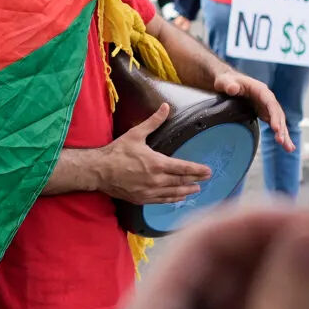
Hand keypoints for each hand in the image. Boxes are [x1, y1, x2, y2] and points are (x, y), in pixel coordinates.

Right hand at [92, 104, 212, 203]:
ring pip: (174, 193)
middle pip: (181, 181)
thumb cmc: (117, 152)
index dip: (197, 170)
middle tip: (207, 179)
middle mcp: (156, 180)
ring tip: (197, 190)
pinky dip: (173, 199)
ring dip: (187, 191)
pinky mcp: (142, 199)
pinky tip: (179, 198)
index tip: (208, 171)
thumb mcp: (136, 134)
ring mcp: (150, 191)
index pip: (183, 168)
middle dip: (196, 180)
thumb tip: (165, 107)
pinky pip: (162, 201)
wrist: (99, 171)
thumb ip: (153, 121)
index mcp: (157, 163)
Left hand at [211, 67, 293, 151]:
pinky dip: (280, 134)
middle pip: (277, 114)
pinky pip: (274, 124)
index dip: (274, 116)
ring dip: (284, 134)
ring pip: (278, 121)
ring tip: (289, 148)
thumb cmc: (226, 82)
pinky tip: (285, 145)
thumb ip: (228, 84)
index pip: (270, 103)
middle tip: (281, 142)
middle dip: (280, 128)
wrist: (227, 83)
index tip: (276, 128)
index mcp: (260, 90)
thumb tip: (233, 89)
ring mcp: (266, 106)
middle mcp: (266, 98)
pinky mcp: (264, 113)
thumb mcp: (224, 82)